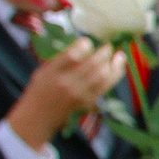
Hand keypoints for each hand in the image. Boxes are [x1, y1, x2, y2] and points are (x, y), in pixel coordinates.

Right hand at [5, 39, 125, 148]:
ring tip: (119, 56)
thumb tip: (85, 45)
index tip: (88, 41)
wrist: (38, 117)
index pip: (72, 56)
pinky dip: (114, 76)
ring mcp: (78, 94)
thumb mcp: (43, 70)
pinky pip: (105, 87)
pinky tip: (118, 69)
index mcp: (52, 72)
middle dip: (104, 53)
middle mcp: (66, 83)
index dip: (84, 46)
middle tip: (109, 46)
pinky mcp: (87, 102)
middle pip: (92, 65)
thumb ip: (62, 59)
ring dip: (114, 65)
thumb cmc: (40, 89)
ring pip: (103, 76)